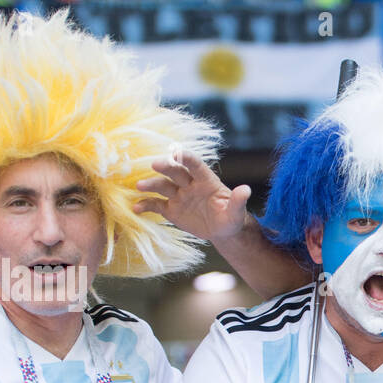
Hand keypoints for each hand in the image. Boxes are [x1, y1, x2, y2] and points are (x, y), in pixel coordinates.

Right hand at [134, 150, 251, 242]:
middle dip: (166, 167)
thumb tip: (246, 189)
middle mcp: (189, 184)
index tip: (176, 152)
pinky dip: (145, 205)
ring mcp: (178, 196)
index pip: (195, 165)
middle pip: (176, 172)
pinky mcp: (170, 209)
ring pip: (162, 186)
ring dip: (151, 185)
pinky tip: (136, 208)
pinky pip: (156, 205)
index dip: (186, 157)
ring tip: (139, 186)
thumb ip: (239, 201)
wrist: (222, 231)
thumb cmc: (231, 218)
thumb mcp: (236, 212)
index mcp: (206, 180)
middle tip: (154, 165)